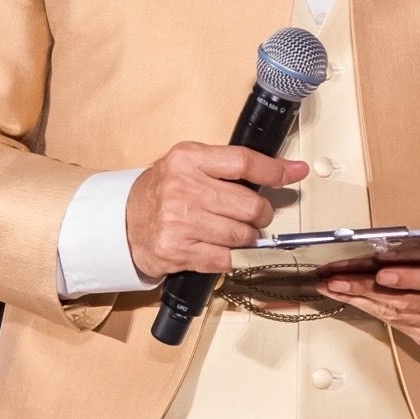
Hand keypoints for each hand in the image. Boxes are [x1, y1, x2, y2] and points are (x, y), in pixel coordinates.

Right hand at [125, 143, 308, 279]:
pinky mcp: (177, 251)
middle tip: (256, 215)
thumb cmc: (163, 191)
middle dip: (261, 213)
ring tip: (237, 232)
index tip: (295, 173)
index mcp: (188, 159)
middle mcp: (182, 188)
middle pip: (249, 204)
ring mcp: (178, 221)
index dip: (275, 170)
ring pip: (242, 235)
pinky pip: (226, 259)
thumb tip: (285, 170)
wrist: (123, 222)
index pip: (243, 162)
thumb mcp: (189, 164)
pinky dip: (234, 257)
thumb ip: (229, 166)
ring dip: (248, 238)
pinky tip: (225, 249)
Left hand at [317, 233, 419, 348]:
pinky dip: (372, 310)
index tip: (381, 275)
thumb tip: (392, 244)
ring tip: (335, 287)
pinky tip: (353, 299)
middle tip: (337, 280)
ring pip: (398, 315)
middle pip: (410, 302)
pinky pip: (397, 324)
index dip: (410, 278)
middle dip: (368, 290)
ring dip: (362, 301)